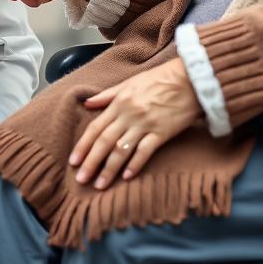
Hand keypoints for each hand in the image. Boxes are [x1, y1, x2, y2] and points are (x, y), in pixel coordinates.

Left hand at [68, 59, 201, 189]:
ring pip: (122, 149)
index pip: (96, 127)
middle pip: (105, 141)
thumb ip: (108, 95)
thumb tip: (87, 103)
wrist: (189, 79)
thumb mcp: (130, 82)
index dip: (83, 145)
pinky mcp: (162, 133)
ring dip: (109, 169)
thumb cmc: (159, 78)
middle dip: (91, 162)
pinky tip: (126, 177)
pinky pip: (145, 151)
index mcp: (120, 102)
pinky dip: (135, 164)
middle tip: (81, 179)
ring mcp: (145, 124)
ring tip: (99, 185)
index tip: (73, 162)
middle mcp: (129, 114)